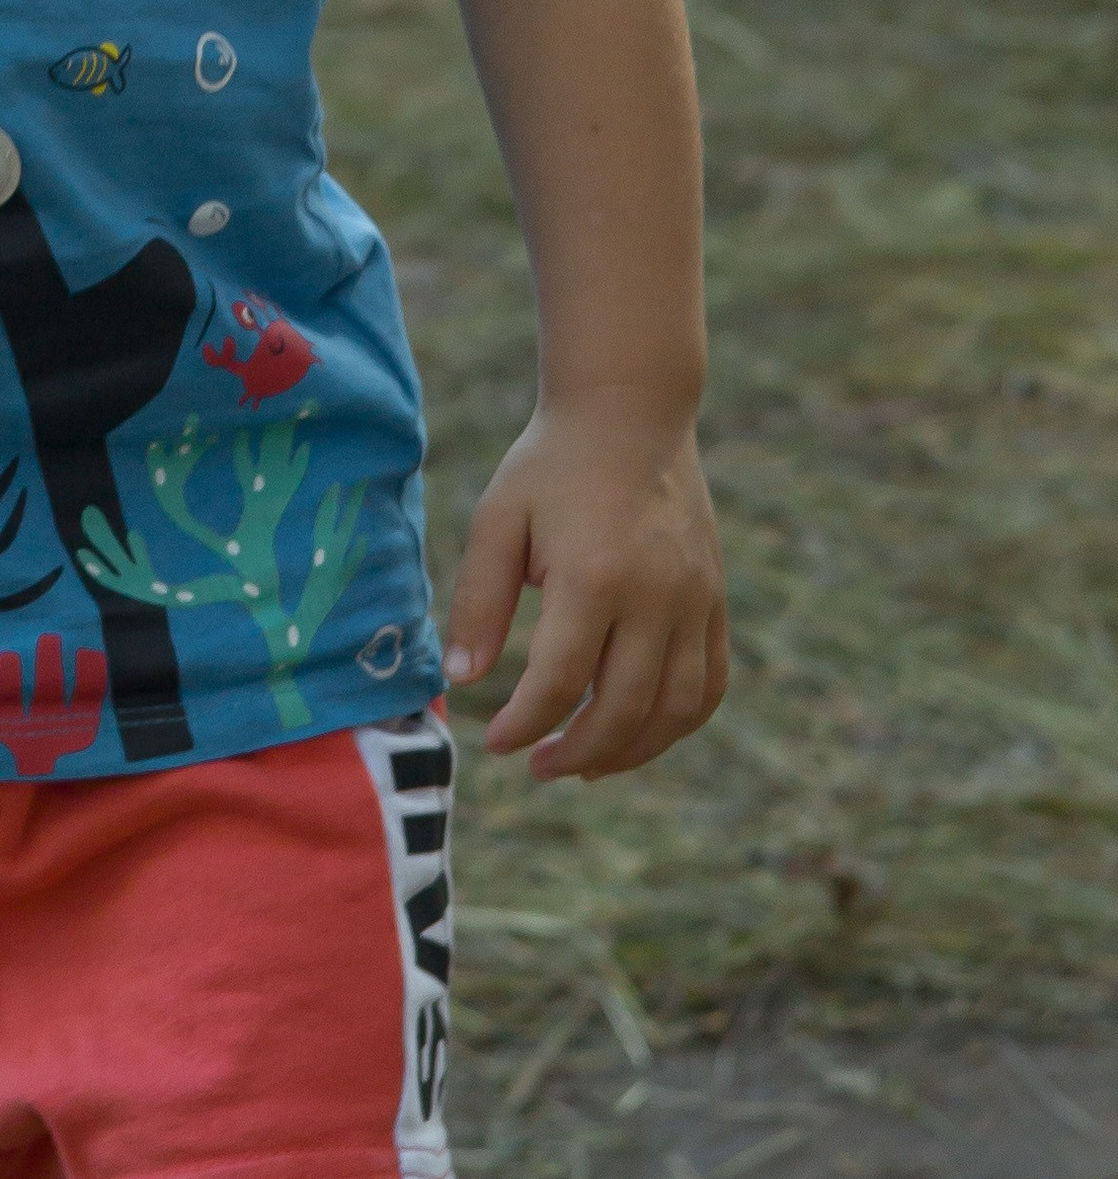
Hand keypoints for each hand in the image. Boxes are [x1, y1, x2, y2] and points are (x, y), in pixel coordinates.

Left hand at [443, 392, 727, 779]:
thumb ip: (478, 599)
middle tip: (538, 767)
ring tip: (585, 763)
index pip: (561, 681)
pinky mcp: (715, 598)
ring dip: (631, 751)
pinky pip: (711, 683)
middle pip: (624, 708)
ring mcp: (695, 599)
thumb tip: (462, 678)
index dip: (525, 723)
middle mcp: (656, 594)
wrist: (630, 411)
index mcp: (594, 575)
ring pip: (676, 709)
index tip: (496, 743)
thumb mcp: (498, 519)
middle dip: (578, 753)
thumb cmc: (550, 464)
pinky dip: (679, 723)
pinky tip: (639, 733)